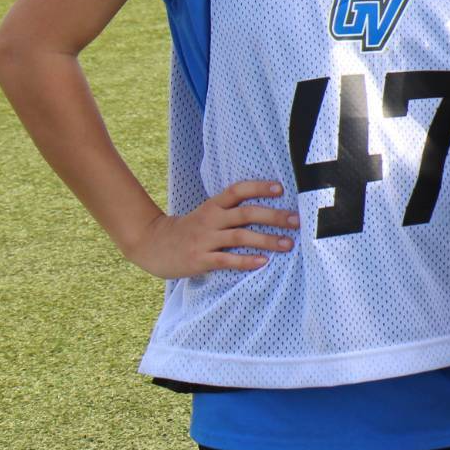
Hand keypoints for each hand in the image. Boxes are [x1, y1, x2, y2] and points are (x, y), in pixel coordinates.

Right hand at [120, 179, 297, 278]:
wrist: (152, 245)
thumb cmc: (189, 230)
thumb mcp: (207, 214)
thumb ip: (231, 211)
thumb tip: (270, 210)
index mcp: (213, 205)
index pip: (238, 190)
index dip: (259, 187)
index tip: (281, 189)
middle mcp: (210, 219)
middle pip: (246, 213)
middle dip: (274, 216)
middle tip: (297, 221)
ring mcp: (204, 239)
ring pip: (240, 236)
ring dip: (267, 240)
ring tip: (288, 244)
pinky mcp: (199, 259)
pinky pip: (226, 259)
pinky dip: (246, 261)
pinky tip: (263, 262)